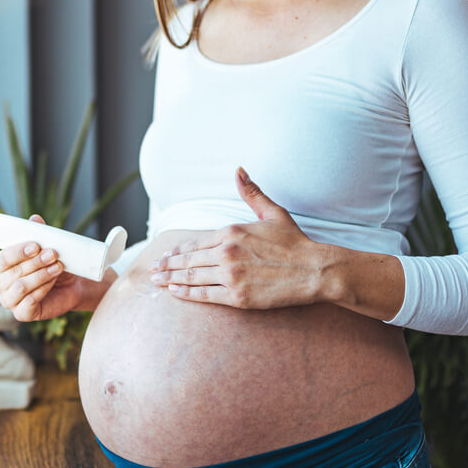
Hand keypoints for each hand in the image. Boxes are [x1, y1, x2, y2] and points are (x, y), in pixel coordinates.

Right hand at [0, 215, 87, 320]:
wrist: (73, 284)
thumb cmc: (54, 263)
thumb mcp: (47, 246)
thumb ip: (39, 233)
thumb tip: (34, 219)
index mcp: (1, 267)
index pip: (1, 259)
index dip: (17, 252)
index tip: (36, 245)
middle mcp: (1, 285)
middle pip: (12, 273)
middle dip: (34, 263)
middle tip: (53, 254)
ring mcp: (10, 301)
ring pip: (20, 287)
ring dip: (40, 275)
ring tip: (58, 267)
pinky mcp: (22, 314)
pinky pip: (28, 302)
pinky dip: (42, 290)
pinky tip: (53, 281)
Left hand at [149, 167, 330, 308]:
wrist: (314, 270)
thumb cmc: (294, 242)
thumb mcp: (272, 212)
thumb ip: (252, 192)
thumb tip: (239, 170)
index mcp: (231, 232)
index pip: (195, 242)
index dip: (177, 250)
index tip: (165, 254)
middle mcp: (226, 253)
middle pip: (188, 260)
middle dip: (167, 265)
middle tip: (152, 270)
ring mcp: (231, 276)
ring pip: (192, 278)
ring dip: (171, 280)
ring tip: (157, 281)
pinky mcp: (238, 296)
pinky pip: (205, 295)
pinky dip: (187, 294)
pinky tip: (175, 292)